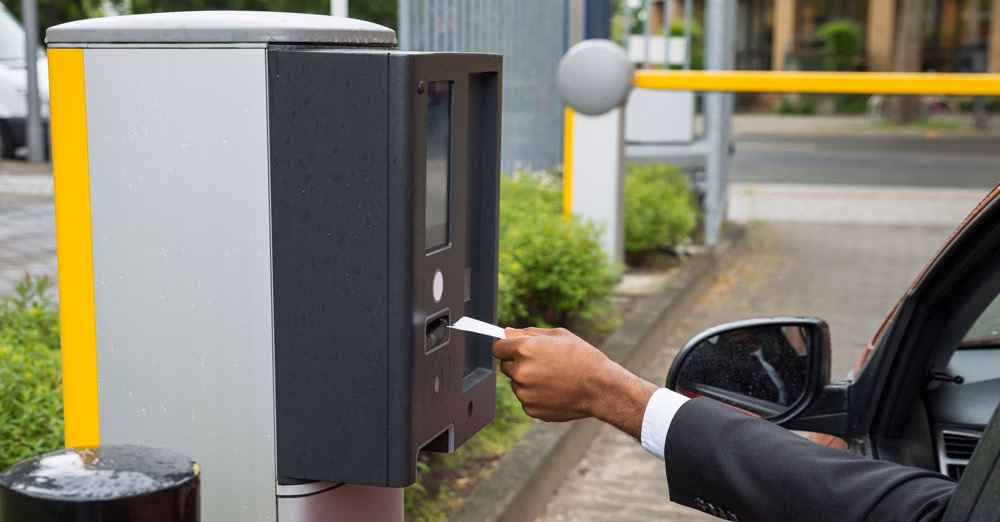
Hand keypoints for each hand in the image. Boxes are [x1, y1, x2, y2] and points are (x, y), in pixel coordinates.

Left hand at [492, 327, 656, 438]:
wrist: (600, 388)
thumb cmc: (583, 357)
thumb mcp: (558, 335)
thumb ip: (528, 333)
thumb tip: (505, 333)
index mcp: (524, 349)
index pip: (497, 348)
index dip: (506, 348)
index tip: (513, 350)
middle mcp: (520, 372)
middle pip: (505, 367)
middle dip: (518, 364)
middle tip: (543, 364)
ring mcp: (524, 393)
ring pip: (516, 384)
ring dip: (527, 380)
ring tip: (553, 378)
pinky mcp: (531, 409)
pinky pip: (526, 399)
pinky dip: (536, 396)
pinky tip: (555, 391)